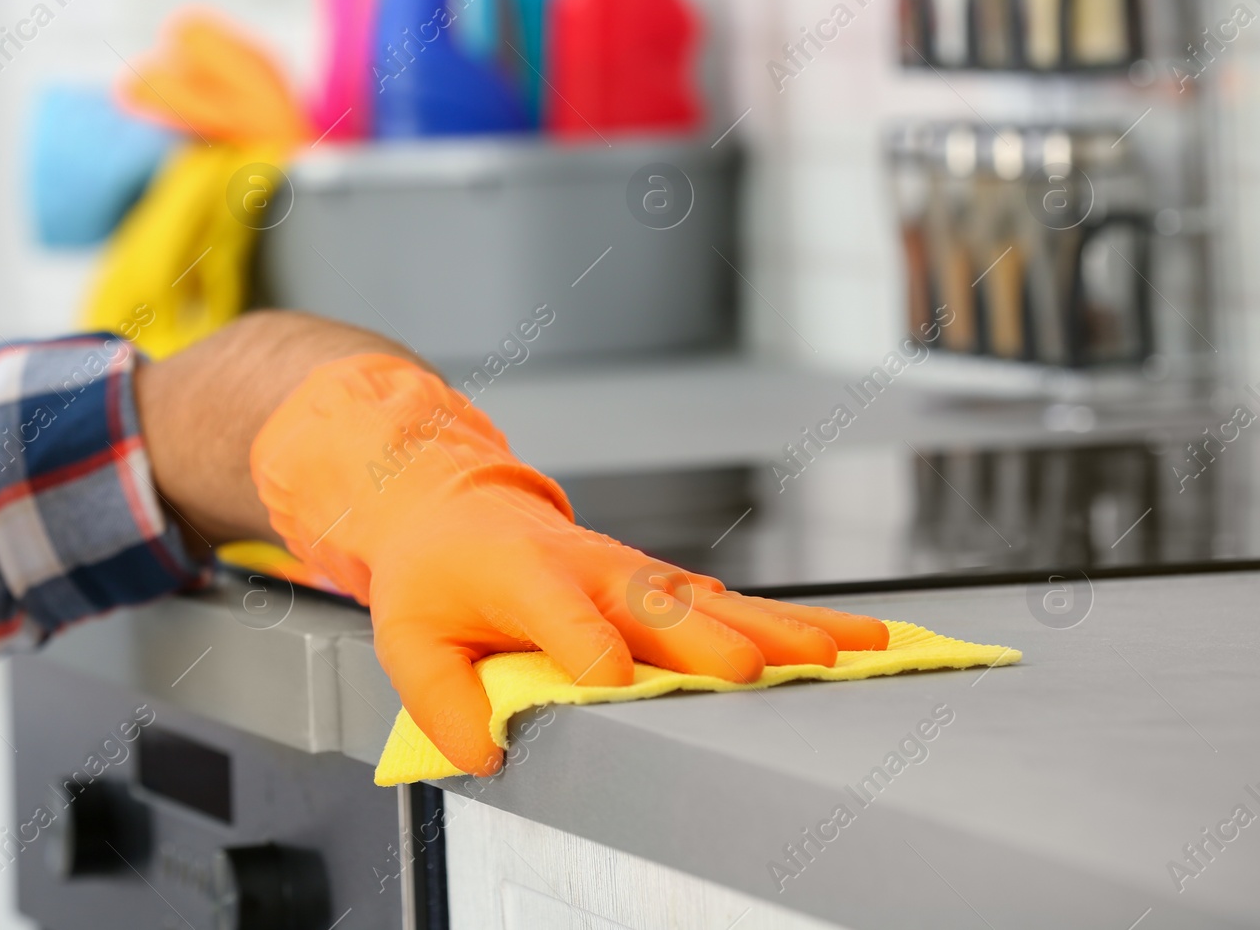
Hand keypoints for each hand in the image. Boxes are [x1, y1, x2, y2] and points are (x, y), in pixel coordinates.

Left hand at [251, 354, 887, 775]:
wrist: (463, 509)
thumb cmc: (441, 573)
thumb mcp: (410, 637)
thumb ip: (441, 701)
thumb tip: (486, 754)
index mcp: (526, 576)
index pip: (559, 614)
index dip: (585, 645)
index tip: (614, 678)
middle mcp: (596, 571)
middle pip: (660, 608)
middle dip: (706, 639)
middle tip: (753, 670)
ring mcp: (641, 578)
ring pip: (718, 604)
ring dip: (783, 628)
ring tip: (846, 651)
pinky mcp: (668, 589)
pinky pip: (738, 607)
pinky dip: (800, 624)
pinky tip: (853, 643)